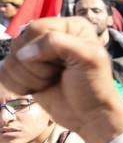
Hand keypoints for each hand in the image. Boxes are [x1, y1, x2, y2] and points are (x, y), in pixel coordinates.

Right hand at [0, 17, 122, 142]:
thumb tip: (24, 53)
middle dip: (37, 66)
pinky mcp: (25, 72)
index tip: (63, 65)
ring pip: (11, 60)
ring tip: (52, 81)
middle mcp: (51, 36)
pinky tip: (40, 88)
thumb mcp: (88, 58)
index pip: (35, 28)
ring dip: (30, 77)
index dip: (42, 49)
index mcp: (70, 26)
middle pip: (20, 43)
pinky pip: (4, 73)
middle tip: (58, 74)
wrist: (89, 116)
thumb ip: (57, 44)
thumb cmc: (94, 86)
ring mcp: (36, 54)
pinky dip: (20, 85)